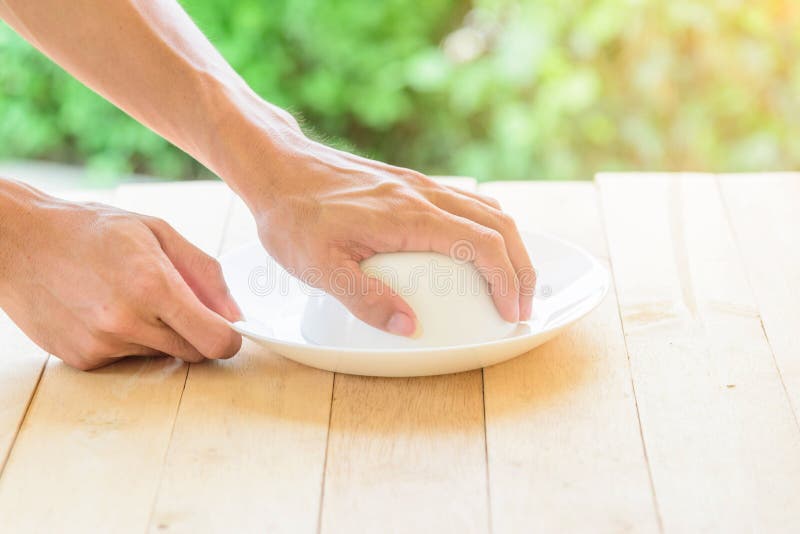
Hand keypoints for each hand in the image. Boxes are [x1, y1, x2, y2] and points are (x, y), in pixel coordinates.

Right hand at [0, 181, 241, 369]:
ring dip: (160, 334)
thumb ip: (204, 273)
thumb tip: (235, 314)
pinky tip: (104, 310)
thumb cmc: (93, 229)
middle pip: (193, 353)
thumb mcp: (158, 232)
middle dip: (196, 333)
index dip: (230, 338)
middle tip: (174, 302)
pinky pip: (127, 359)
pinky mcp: (83, 359)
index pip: (215, 341)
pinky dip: (127, 340)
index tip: (227, 328)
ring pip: (161, 355)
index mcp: (153, 285)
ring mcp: (102, 344)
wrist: (19, 241)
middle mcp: (127, 322)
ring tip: (130, 297)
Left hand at [243, 136, 535, 336]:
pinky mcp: (410, 184)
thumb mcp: (318, 266)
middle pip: (498, 225)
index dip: (506, 280)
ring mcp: (419, 185)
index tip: (511, 312)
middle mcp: (423, 194)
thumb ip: (364, 298)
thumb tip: (409, 328)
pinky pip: (466, 203)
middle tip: (522, 307)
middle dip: (521, 267)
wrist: (277, 166)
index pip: (481, 244)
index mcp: (408, 215)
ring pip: (487, 211)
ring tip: (509, 284)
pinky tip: (475, 252)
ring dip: (509, 247)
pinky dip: (487, 230)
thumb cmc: (292, 216)